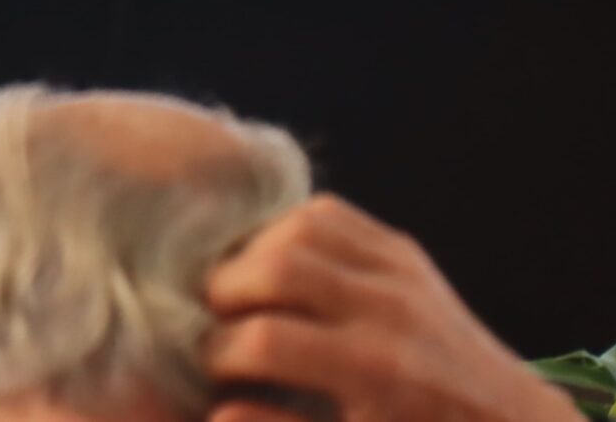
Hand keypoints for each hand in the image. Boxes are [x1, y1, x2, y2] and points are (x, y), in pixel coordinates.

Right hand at [204, 195, 580, 421]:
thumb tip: (217, 409)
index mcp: (374, 372)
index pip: (264, 339)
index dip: (218, 354)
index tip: (210, 372)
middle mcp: (387, 309)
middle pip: (277, 267)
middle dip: (225, 292)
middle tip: (215, 321)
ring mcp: (400, 271)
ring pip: (301, 226)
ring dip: (255, 252)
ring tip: (242, 289)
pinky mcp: (405, 251)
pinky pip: (331, 214)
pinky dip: (290, 231)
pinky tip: (277, 264)